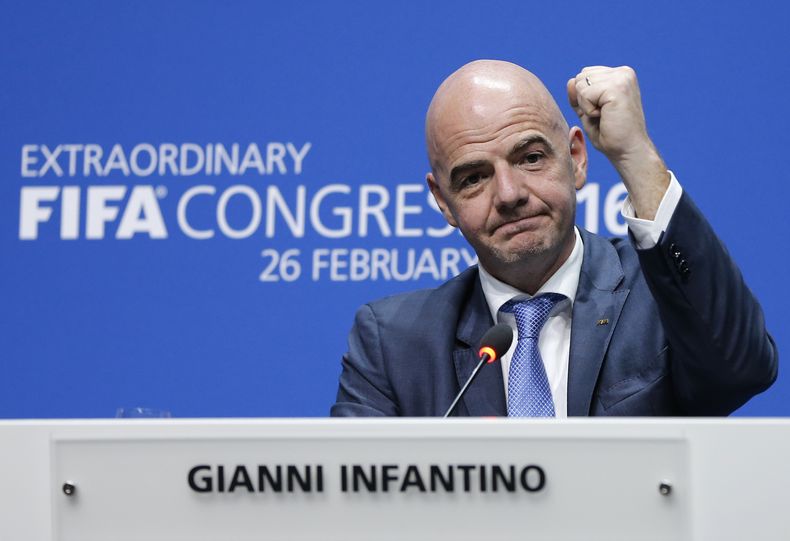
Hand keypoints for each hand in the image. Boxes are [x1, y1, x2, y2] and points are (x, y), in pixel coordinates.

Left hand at [567, 66, 668, 218]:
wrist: (627, 150)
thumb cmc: (610, 135)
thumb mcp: (588, 111)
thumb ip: (579, 95)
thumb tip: (570, 80)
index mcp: (619, 75)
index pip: (584, 75)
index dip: (584, 97)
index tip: (602, 112)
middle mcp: (623, 72)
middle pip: (580, 77)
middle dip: (583, 100)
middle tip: (603, 115)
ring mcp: (621, 78)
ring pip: (580, 84)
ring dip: (586, 106)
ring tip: (604, 116)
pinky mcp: (617, 87)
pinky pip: (584, 94)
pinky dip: (588, 110)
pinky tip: (605, 117)